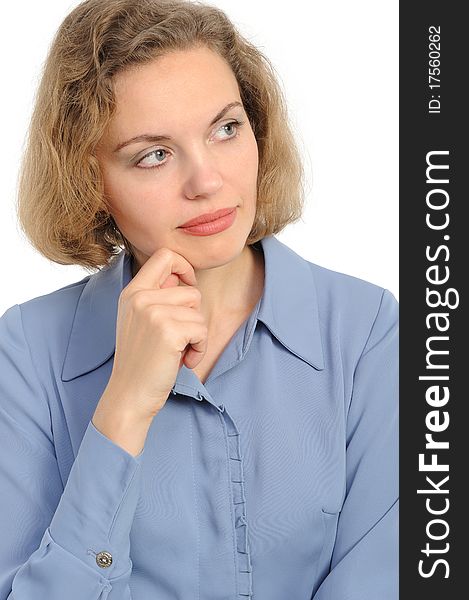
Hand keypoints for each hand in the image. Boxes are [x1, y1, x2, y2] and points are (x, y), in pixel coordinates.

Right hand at [99, 247, 207, 420]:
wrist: (129, 395)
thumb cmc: (140, 360)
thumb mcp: (139, 320)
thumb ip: (157, 296)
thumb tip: (183, 277)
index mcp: (132, 292)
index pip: (165, 256)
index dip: (185, 268)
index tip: (188, 288)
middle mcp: (140, 298)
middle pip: (191, 290)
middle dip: (193, 316)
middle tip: (179, 337)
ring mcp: (153, 313)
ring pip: (198, 312)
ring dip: (197, 335)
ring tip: (179, 351)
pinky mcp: (168, 331)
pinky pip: (202, 330)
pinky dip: (199, 349)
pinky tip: (183, 360)